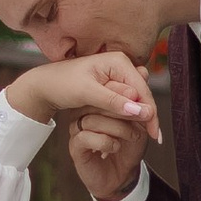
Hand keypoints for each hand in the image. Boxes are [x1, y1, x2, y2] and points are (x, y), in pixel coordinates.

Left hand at [5, 48, 155, 134]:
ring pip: (135, 99)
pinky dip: (129, 115)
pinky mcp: (112, 84)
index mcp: (118, 61)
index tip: (154, 134)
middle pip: (141, 94)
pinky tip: (133, 128)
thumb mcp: (88, 93)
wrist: (45, 84)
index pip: (142, 90)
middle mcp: (121, 65)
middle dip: (147, 115)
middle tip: (154, 138)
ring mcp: (117, 74)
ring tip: (145, 135)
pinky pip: (126, 101)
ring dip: (138, 117)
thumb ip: (114, 102)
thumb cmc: (63, 84)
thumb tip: (141, 110)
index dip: (150, 113)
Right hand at [67, 91, 159, 200]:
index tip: (144, 104)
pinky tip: (115, 147)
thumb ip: (138, 102)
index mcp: (96, 102)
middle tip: (142, 118)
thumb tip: (144, 74)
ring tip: (133, 136)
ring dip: (119, 128)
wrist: (123, 176)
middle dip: (125, 110)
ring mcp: (77, 129)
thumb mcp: (139, 122)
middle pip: (98, 102)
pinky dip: (106, 142)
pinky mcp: (75, 146)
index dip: (126, 94)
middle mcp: (83, 112)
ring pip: (93, 120)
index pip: (105, 88)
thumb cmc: (129, 146)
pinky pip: (87, 137)